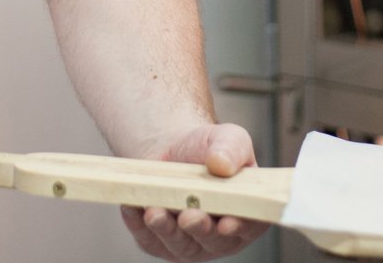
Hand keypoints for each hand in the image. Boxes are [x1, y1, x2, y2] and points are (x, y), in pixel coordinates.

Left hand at [120, 123, 270, 260]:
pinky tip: (132, 206)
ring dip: (166, 229)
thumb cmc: (207, 150)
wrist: (173, 151)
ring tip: (154, 211)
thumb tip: (221, 164)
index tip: (227, 223)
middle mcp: (221, 236)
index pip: (250, 226)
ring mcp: (190, 243)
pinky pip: (148, 238)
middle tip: (189, 216)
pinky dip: (138, 224)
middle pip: (213, 241)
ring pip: (179, 244)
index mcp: (247, 214)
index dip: (241, 227)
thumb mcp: (228, 138)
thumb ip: (232, 148)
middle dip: (199, 229)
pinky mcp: (160, 242)